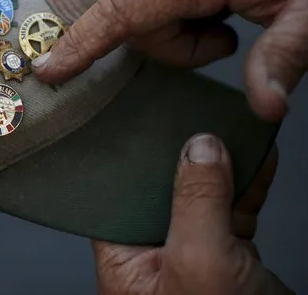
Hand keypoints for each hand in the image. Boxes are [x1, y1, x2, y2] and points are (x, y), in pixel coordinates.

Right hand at [33, 0, 307, 121]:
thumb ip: (283, 58)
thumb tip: (265, 105)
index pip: (123, 11)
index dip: (82, 44)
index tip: (49, 68)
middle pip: (140, 20)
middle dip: (178, 41)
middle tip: (226, 33)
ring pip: (145, 0)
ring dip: (179, 15)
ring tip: (225, 1)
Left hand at [92, 134, 292, 294]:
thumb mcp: (198, 262)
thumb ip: (196, 202)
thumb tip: (200, 148)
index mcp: (123, 255)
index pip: (118, 191)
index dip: (132, 155)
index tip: (145, 118)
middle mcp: (151, 250)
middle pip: (162, 187)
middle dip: (182, 153)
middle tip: (191, 113)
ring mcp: (190, 250)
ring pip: (202, 194)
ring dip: (221, 164)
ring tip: (231, 129)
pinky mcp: (225, 253)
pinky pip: (234, 208)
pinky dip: (249, 184)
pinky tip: (258, 159)